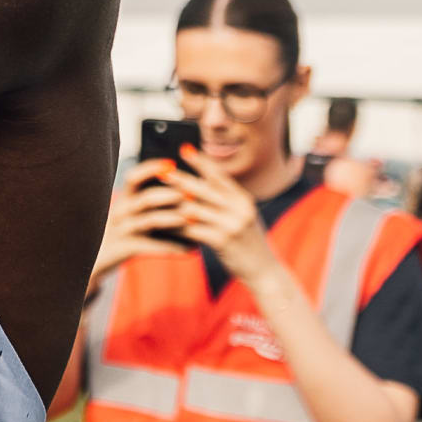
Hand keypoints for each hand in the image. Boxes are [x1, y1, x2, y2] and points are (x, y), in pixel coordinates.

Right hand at [93, 167, 193, 288]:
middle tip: (192, 193)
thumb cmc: (116, 236)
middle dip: (170, 194)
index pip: (134, 177)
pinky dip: (170, 247)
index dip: (151, 169)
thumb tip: (177, 190)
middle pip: (145, 198)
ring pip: (148, 221)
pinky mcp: (122, 249)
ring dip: (172, 219)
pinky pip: (149, 247)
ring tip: (192, 220)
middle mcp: (119, 212)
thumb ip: (143, 203)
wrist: (90, 262)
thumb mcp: (125, 215)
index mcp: (122, 200)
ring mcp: (120, 231)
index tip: (172, 164)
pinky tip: (189, 251)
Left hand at [143, 153, 279, 284]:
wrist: (264, 271)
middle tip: (162, 171)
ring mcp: (231, 224)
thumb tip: (200, 185)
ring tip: (157, 199)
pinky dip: (177, 226)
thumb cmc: (249, 243)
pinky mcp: (222, 241)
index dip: (201, 162)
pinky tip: (164, 223)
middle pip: (204, 188)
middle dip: (181, 179)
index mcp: (244, 200)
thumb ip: (227, 201)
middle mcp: (239, 208)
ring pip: (194, 208)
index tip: (185, 150)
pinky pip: (192, 229)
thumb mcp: (244, 217)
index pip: (219, 176)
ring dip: (174, 204)